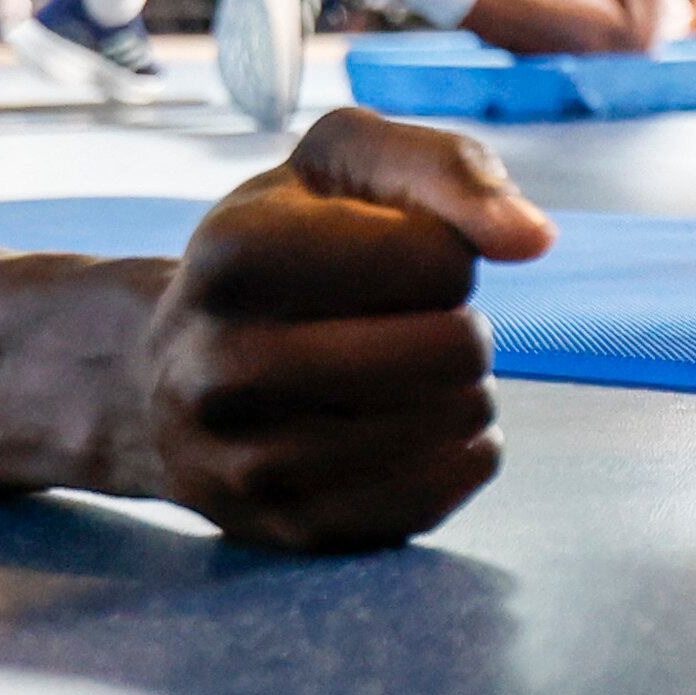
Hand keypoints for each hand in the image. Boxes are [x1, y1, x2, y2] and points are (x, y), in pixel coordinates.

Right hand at [130, 106, 552, 553]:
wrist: (161, 372)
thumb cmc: (278, 245)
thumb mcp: (339, 164)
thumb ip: (446, 169)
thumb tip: (534, 239)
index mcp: (236, 253)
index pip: (437, 259)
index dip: (446, 252)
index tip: (398, 258)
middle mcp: (226, 364)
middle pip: (454, 348)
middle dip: (464, 326)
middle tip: (421, 322)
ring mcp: (250, 462)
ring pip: (453, 423)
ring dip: (464, 391)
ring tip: (414, 374)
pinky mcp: (287, 530)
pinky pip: (437, 497)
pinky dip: (460, 455)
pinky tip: (425, 427)